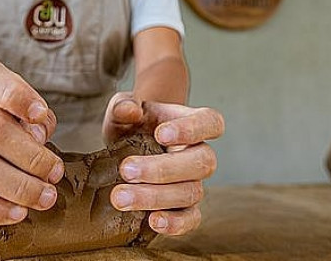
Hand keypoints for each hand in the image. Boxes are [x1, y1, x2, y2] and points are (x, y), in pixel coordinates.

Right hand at [0, 56, 63, 224]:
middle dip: (30, 156)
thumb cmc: (5, 118)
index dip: (15, 94)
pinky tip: (18, 212)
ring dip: (17, 186)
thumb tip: (37, 138)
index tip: (40, 114)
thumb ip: (36, 117)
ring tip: (45, 196)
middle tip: (55, 172)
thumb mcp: (23, 107)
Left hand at [102, 92, 224, 235]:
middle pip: (202, 162)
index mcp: (191, 123)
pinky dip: (175, 223)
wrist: (124, 147)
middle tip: (125, 170)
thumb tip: (130, 111)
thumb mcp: (121, 109)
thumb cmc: (130, 124)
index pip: (210, 122)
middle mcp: (198, 153)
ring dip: (155, 197)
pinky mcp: (184, 208)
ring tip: (120, 198)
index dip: (192, 129)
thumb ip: (124, 107)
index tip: (161, 134)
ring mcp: (194, 182)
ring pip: (192, 192)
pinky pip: (191, 219)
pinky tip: (152, 221)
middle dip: (162, 169)